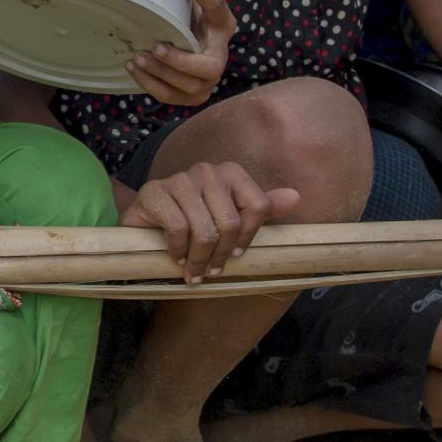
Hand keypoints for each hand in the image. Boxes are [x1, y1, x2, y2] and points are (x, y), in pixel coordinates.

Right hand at [121, 163, 300, 283]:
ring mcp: (179, 178)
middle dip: (220, 255)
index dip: (249, 238)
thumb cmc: (194, 221)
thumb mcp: (231, 217)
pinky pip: (178, 229)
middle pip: (230, 222)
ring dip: (198, 259)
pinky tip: (176, 258)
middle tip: (211, 272)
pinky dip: (178, 250)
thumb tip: (295, 197)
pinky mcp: (155, 191)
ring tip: (193, 272)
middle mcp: (207, 169)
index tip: (236, 256)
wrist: (145, 222)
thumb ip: (261, 208)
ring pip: (204, 230)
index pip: (258, 206)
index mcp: (231, 172)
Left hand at [127, 0, 232, 106]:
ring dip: (161, 72)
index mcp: (222, 23)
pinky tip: (132, 68)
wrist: (192, 47)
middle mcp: (220, 53)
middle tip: (156, 45)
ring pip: (189, 84)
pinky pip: (172, 96)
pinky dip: (151, 85)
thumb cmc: (190, 15)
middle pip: (211, 65)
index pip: (216, 3)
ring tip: (136, 56)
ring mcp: (208, 79)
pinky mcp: (192, 95)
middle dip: (181, 59)